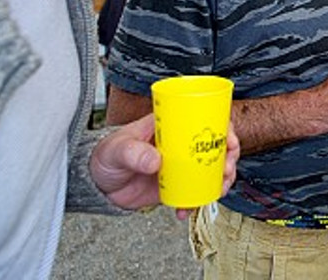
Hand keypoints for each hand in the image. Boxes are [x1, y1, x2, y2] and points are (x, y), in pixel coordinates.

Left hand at [90, 114, 239, 212]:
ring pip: (211, 168)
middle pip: (215, 144)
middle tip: (226, 169)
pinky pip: (195, 191)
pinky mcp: (175, 184)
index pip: (204, 118)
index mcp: (170, 125)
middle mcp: (180, 143)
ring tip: (218, 189)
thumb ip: (134, 152)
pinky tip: (188, 209)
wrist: (98, 185)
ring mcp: (180, 164)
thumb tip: (155, 160)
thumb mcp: (117, 149)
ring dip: (221, 179)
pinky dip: (197, 201)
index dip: (223, 127)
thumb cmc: (106, 156)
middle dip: (229, 156)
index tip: (229, 140)